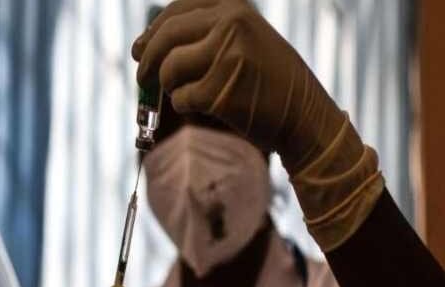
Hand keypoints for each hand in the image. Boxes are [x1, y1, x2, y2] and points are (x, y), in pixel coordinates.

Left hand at [132, 0, 346, 168]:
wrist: (305, 117)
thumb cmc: (272, 83)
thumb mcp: (248, 40)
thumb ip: (208, 34)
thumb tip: (148, 45)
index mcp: (235, 8)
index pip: (178, 11)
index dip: (152, 31)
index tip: (139, 48)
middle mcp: (230, 25)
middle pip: (167, 36)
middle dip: (148, 59)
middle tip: (142, 78)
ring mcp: (226, 57)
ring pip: (170, 68)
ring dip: (169, 86)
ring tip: (186, 94)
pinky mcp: (220, 91)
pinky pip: (181, 98)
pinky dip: (184, 106)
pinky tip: (205, 107)